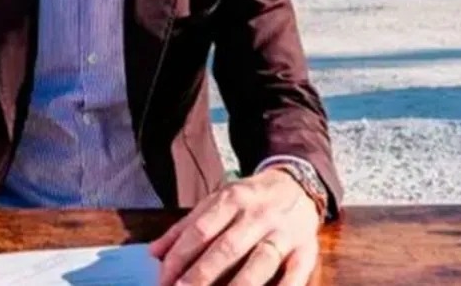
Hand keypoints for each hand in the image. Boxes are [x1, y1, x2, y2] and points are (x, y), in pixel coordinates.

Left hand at [148, 168, 320, 285]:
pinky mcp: (306, 251)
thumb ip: (186, 227)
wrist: (297, 184)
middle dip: (202, 275)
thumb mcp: (216, 202)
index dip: (180, 257)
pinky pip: (295, 274)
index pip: (201, 231)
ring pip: (260, 262)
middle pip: (227, 248)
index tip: (163, 280)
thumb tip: (154, 252)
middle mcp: (257, 215)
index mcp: (231, 200)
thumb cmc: (249, 199)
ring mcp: (283, 233)